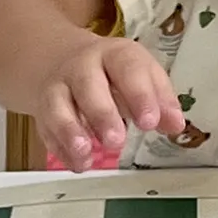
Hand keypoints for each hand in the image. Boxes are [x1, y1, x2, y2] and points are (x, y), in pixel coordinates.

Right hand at [39, 36, 184, 170]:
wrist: (60, 58)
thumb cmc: (111, 72)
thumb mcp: (141, 75)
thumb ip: (160, 99)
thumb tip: (175, 124)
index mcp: (115, 54)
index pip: (128, 68)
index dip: (140, 95)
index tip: (150, 122)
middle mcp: (83, 67)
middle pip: (88, 85)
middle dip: (102, 114)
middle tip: (116, 140)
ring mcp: (58, 87)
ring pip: (58, 106)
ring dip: (71, 131)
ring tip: (86, 152)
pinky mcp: (42, 109)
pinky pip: (46, 128)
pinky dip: (61, 148)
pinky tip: (77, 163)